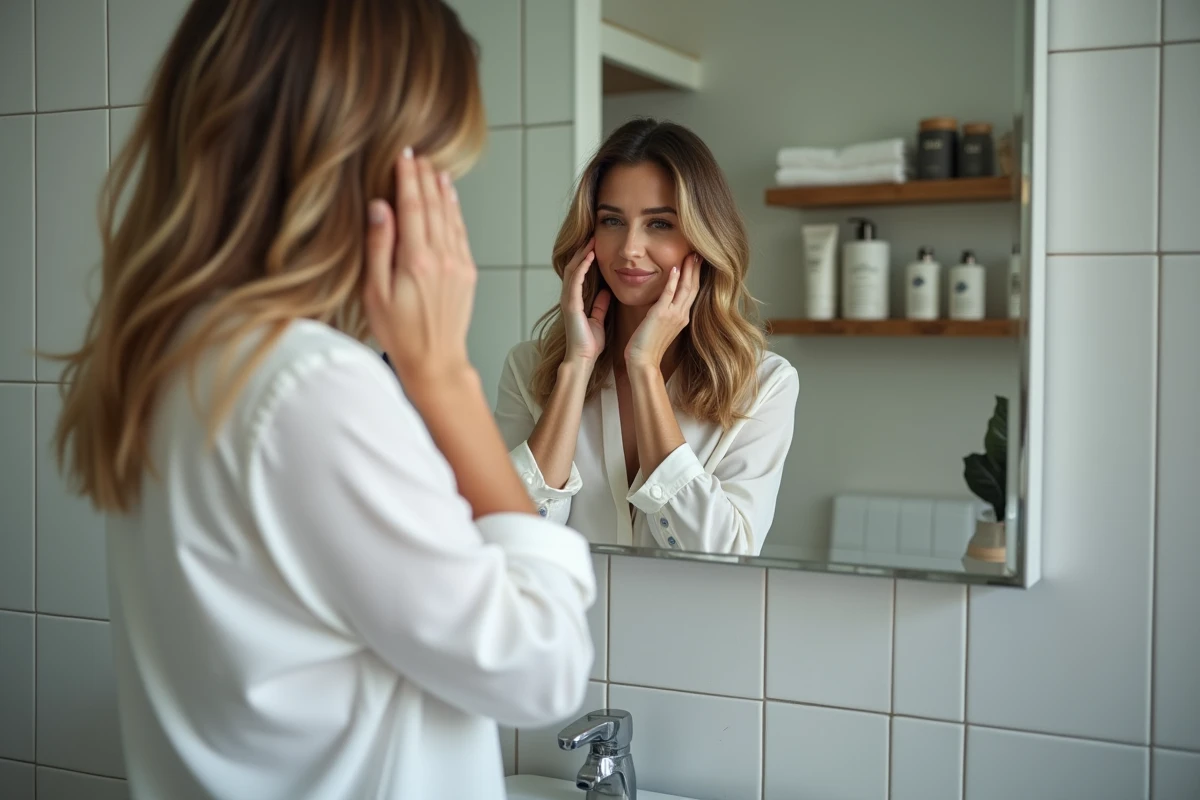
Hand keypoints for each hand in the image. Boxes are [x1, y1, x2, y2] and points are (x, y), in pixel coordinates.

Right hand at [364, 148, 476, 389]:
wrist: (435, 361)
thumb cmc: (399, 333)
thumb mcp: (376, 293)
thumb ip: (378, 247)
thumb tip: (380, 207)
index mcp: (416, 261)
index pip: (412, 207)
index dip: (407, 178)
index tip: (403, 155)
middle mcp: (442, 258)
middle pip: (433, 206)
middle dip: (424, 177)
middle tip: (417, 155)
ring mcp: (458, 265)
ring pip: (450, 217)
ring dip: (442, 191)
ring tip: (434, 168)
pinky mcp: (467, 273)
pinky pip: (461, 233)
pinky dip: (455, 212)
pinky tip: (450, 200)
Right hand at [561, 237, 610, 364]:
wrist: (583, 358)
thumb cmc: (590, 343)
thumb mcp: (598, 319)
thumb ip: (600, 305)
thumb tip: (606, 292)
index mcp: (576, 300)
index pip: (579, 273)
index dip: (586, 258)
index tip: (597, 245)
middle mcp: (569, 297)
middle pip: (573, 267)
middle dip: (583, 251)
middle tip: (593, 236)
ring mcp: (568, 299)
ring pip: (572, 270)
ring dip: (582, 254)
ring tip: (592, 241)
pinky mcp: (571, 304)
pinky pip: (575, 280)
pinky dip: (582, 267)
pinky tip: (590, 256)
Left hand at [625, 253, 701, 367]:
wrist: (643, 361)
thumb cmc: (648, 347)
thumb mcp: (661, 327)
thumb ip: (665, 314)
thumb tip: (663, 304)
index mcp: (682, 318)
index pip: (693, 293)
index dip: (695, 276)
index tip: (696, 263)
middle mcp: (681, 315)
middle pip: (693, 287)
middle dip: (696, 269)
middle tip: (698, 253)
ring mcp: (673, 315)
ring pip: (685, 288)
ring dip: (688, 270)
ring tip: (690, 255)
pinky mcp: (661, 314)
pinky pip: (669, 294)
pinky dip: (673, 281)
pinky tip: (675, 269)